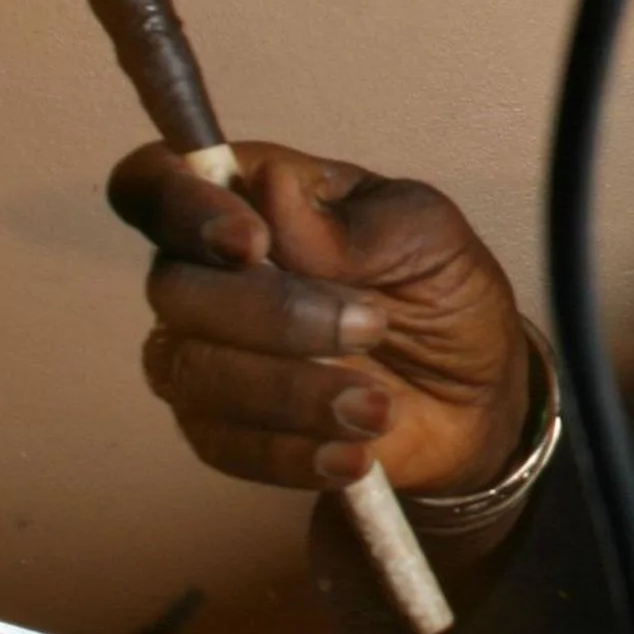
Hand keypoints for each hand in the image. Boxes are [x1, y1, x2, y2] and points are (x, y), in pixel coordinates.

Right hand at [108, 142, 531, 496]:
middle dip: (273, 314)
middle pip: (173, 286)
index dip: (180, 206)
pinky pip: (221, 443)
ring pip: (192, 370)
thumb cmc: (440, 291)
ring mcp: (204, 352)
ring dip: (290, 391)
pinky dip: (289, 452)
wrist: (477, 394)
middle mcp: (206, 273)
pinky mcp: (220, 428)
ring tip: (378, 406)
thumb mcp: (426, 236)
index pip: (156, 181)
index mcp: (248, 201)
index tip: (251, 242)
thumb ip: (351, 220)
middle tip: (372, 327)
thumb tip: (273, 191)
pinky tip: (353, 451)